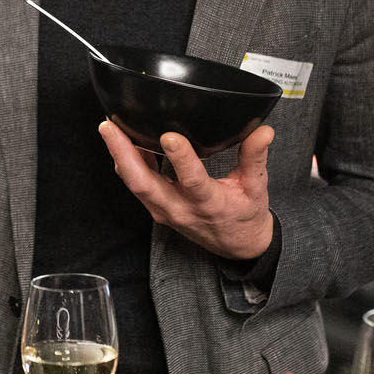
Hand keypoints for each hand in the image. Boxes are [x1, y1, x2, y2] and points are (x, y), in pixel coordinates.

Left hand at [100, 120, 275, 259]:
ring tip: (109, 128)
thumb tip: (264, 130)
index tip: (169, 136)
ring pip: (134, 185)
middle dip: (124, 154)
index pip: (191, 181)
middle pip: (144, 184)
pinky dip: (127, 164)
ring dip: (119, 157)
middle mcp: (180, 209)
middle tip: (110, 127)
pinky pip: (136, 186)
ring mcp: (165, 211)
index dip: (180, 159)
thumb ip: (255, 157)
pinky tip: (122, 142)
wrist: (238, 246)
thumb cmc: (245, 215)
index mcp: (209, 204)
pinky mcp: (157, 209)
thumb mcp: (257, 187)